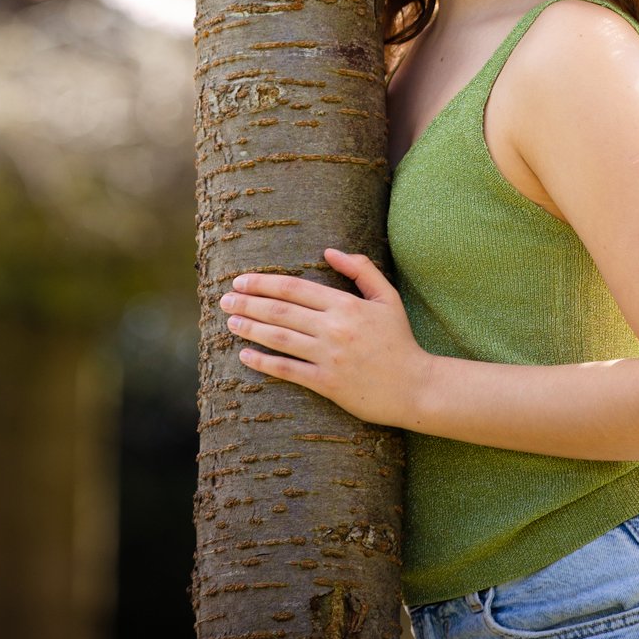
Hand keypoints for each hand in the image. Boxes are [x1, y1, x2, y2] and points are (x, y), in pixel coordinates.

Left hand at [219, 250, 428, 428]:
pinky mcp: (326, 383)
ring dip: (250, 328)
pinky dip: (264, 362)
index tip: (242, 280)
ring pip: (280, 338)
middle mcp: (333, 328)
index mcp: (346, 304)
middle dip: (249, 303)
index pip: (295, 289)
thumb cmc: (399, 339)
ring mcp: (328, 357)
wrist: (413, 386)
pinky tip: (246, 355)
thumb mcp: (387, 297)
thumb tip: (329, 251)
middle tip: (225, 299)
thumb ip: (361, 269)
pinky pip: (288, 370)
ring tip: (230, 322)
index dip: (264, 283)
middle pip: (281, 311)